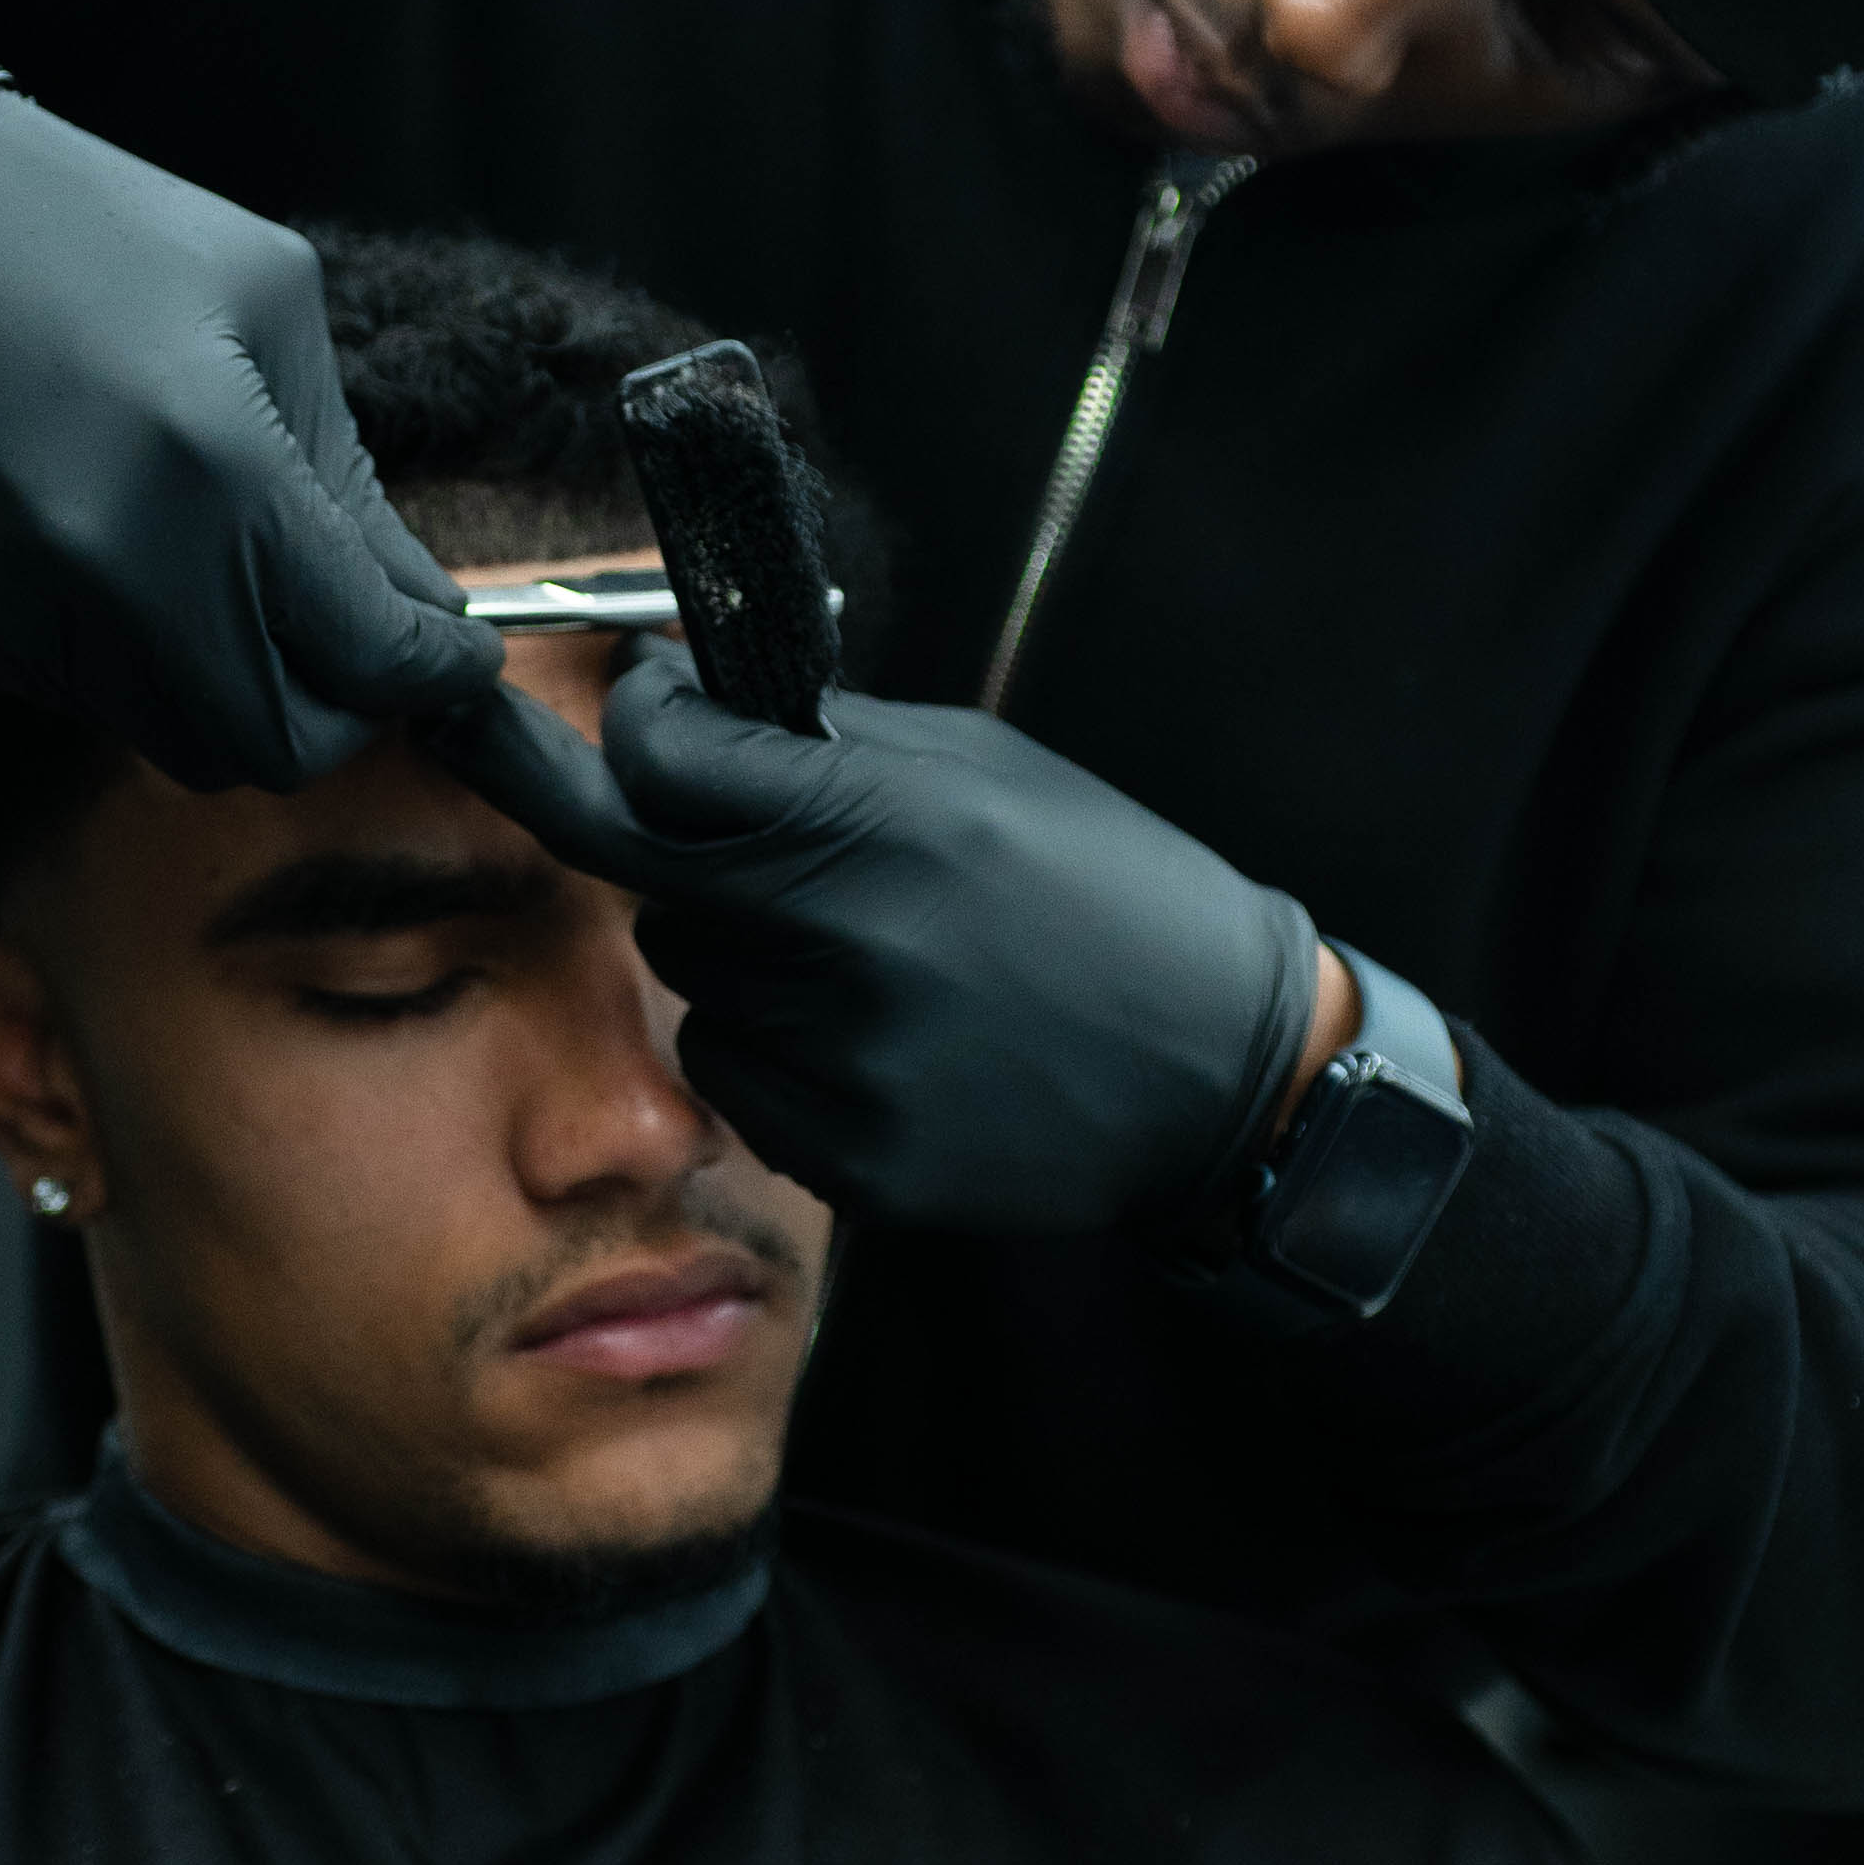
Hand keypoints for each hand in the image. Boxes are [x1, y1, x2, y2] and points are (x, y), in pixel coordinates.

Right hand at [0, 30, 498, 790]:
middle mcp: (123, 573)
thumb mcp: (261, 300)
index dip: (435, 678)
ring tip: (245, 590)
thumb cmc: (63, 217)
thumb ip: (346, 473)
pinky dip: (145, 668)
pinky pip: (93, 701)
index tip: (458, 662)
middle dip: (341, 708)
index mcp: (220, 474)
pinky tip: (137, 566)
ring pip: (184, 742)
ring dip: (239, 692)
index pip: (368, 661)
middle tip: (359, 642)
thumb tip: (421, 601)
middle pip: (279, 743)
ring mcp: (29, 616)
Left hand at [452, 648, 1326, 1235]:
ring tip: (862, 951)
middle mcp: (850, 945)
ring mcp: (844, 1068)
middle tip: (761, 836)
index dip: (639, 723)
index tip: (657, 712)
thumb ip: (826, 738)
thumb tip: (681, 703)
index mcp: (887, 820)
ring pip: (688, 982)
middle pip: (646, 877)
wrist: (1224, 1065)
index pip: (656, 760)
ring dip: (737, 950)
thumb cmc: (1106, 889)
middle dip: (683, 839)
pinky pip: (732, 1080)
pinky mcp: (851, 1162)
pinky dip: (772, 1049)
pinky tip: (875, 1036)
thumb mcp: (982, 766)